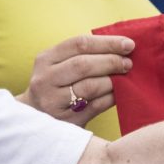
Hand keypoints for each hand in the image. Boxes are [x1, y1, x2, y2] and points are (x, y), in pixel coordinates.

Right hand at [18, 32, 134, 125]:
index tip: (128, 44)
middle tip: (128, 63)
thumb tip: (121, 46)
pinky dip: (111, 98)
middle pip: (83, 65)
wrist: (35, 118)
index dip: (107, 42)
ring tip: (125, 77)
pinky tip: (120, 93)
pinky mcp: (67, 121)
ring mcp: (54, 102)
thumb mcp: (58, 65)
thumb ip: (82, 54)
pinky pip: (96, 106)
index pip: (79, 43)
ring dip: (113, 81)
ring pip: (89, 87)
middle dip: (111, 61)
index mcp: (45, 59)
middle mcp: (45, 79)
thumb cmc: (55, 85)